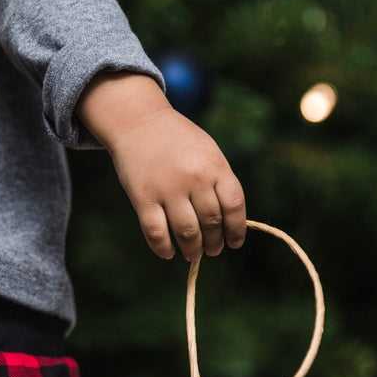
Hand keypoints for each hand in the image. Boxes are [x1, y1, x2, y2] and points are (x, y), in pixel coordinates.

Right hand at [75, 72, 245, 260]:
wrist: (139, 122)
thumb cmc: (179, 141)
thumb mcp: (208, 153)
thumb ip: (219, 183)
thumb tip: (227, 225)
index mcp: (214, 166)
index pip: (233, 206)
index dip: (236, 229)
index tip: (234, 242)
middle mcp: (194, 178)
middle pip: (211, 223)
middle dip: (214, 243)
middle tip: (212, 249)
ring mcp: (168, 189)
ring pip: (187, 233)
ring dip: (193, 249)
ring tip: (194, 254)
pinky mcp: (143, 198)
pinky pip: (156, 233)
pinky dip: (164, 248)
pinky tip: (169, 252)